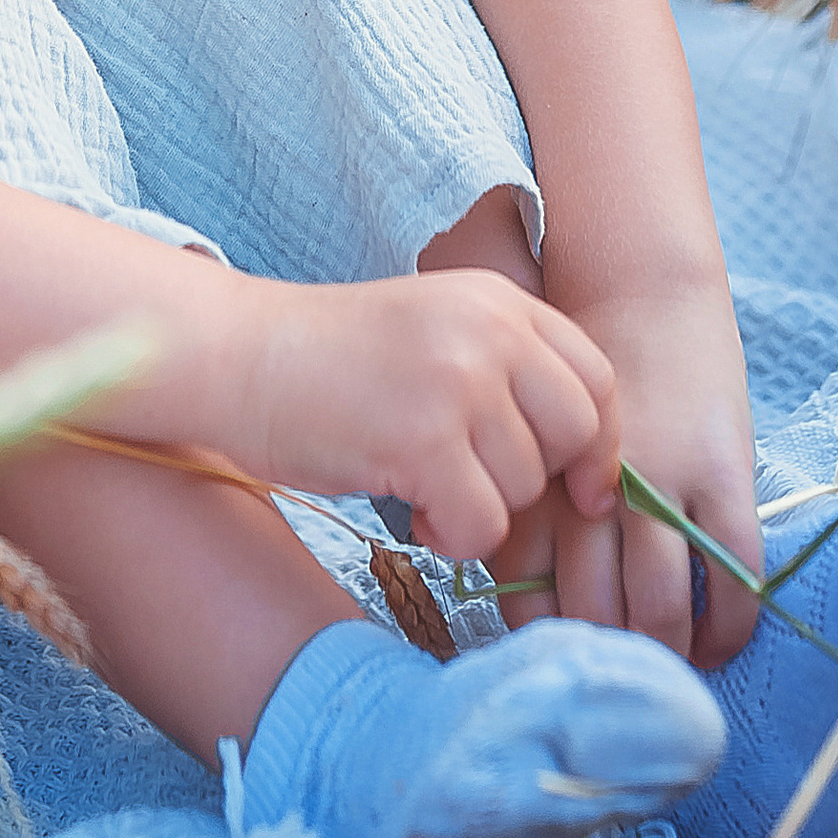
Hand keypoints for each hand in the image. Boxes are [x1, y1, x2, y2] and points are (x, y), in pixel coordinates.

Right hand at [237, 271, 619, 563]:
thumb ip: (507, 373)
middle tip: (475, 484)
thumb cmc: (334, 363)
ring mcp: (458, 380)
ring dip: (480, 508)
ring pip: (526, 488)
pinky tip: (412, 507)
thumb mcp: (436, 334)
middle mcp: (489, 329)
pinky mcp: (422, 437)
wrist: (239, 357)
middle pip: (575, 435)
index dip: (597, 444)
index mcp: (497, 300)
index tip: (581, 487)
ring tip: (423, 484)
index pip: (597, 379)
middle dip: (534, 481)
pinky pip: (482, 525)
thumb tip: (587, 472)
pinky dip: (452, 536)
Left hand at [496, 272, 759, 666]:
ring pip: (659, 606)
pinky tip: (721, 641)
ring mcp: (664, 482)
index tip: (561, 659)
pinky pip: (732, 575)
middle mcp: (595, 489)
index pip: (529, 593)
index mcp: (540, 483)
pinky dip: (728, 625)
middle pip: (594, 612)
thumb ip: (528, 508)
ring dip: (667, 653)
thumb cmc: (578, 375)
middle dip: (608, 659)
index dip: (545, 639)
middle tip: (623, 679)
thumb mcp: (534, 440)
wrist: (642, 289)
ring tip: (671, 667)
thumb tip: (530, 599)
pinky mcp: (723, 474)